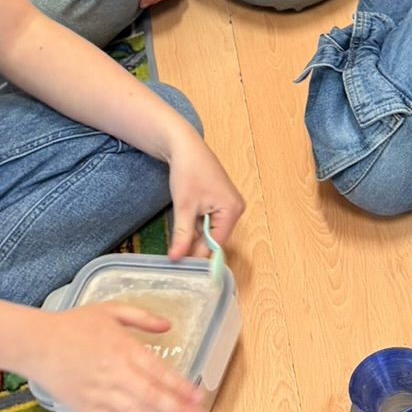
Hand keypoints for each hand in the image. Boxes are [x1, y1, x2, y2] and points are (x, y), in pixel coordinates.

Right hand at [29, 302, 205, 411]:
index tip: (199, 397)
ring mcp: (100, 393)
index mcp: (123, 347)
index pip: (159, 372)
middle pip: (153, 397)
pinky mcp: (85, 407)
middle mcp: (115, 373)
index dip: (181, 387)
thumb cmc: (73, 324)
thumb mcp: (109, 310)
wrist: (36, 343)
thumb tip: (168, 325)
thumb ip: (141, 317)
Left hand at [164, 134, 244, 258]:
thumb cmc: (188, 171)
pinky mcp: (220, 201)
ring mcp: (228, 205)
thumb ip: (183, 235)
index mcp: (232, 210)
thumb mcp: (184, 207)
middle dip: (196, 245)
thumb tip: (176, 259)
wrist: (184, 145)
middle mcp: (235, 209)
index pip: (217, 243)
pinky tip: (185, 224)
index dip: (198, 254)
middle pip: (215, 238)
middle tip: (176, 255)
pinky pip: (210, 221)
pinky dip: (197, 225)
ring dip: (195, 235)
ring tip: (179, 240)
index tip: (182, 265)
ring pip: (211, 230)